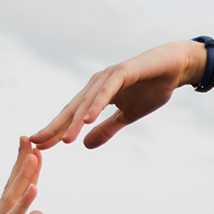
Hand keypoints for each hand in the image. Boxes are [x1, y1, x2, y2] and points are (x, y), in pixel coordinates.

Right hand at [0, 139, 45, 213]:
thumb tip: (40, 212)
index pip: (17, 193)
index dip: (27, 172)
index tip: (36, 149)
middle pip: (12, 188)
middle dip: (21, 164)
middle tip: (30, 138)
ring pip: (10, 200)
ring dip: (23, 177)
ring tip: (35, 155)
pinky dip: (21, 207)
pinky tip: (33, 191)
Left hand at [32, 40, 204, 149]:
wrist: (175, 67)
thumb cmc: (151, 88)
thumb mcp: (128, 116)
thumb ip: (107, 129)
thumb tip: (85, 145)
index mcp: (95, 95)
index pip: (71, 115)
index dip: (55, 130)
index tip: (39, 146)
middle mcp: (96, 85)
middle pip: (72, 109)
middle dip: (55, 127)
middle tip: (38, 143)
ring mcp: (108, 77)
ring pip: (87, 102)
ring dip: (75, 122)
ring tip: (65, 140)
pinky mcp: (122, 72)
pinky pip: (106, 92)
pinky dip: (96, 106)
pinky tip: (87, 120)